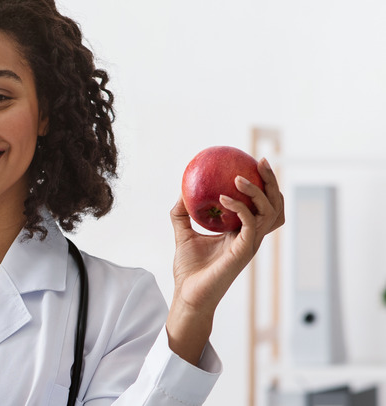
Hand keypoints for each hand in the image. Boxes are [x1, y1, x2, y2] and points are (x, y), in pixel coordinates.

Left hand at [166, 158, 283, 363]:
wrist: (188, 294)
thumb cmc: (189, 269)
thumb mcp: (183, 233)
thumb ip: (183, 213)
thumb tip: (181, 190)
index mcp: (242, 232)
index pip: (263, 205)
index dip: (265, 185)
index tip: (255, 163)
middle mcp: (252, 237)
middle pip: (275, 206)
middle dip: (273, 182)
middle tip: (261, 162)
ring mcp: (251, 245)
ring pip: (269, 212)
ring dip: (257, 192)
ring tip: (238, 178)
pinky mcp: (244, 252)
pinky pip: (250, 224)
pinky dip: (240, 208)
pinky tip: (223, 198)